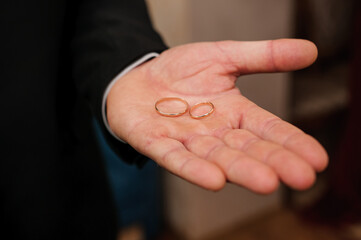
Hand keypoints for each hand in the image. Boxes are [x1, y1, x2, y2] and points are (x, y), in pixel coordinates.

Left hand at [107, 39, 327, 193]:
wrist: (137, 77)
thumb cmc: (180, 71)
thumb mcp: (223, 56)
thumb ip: (262, 56)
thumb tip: (311, 51)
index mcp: (233, 113)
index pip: (267, 129)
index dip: (291, 142)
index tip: (317, 159)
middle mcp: (213, 132)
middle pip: (246, 148)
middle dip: (272, 162)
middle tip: (302, 178)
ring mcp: (184, 139)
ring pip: (215, 156)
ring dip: (239, 169)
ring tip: (267, 182)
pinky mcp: (155, 142)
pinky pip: (174, 157)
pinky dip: (192, 168)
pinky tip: (213, 180)